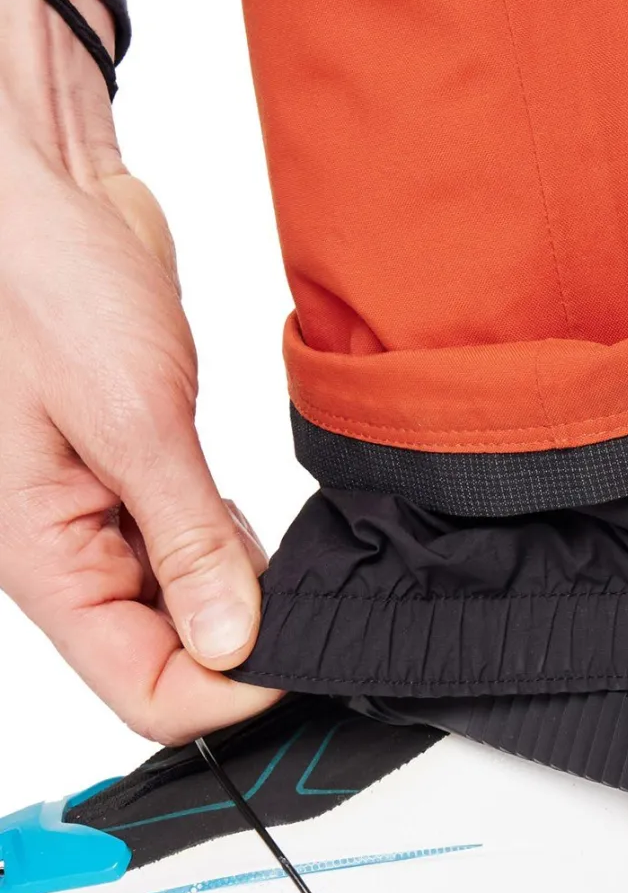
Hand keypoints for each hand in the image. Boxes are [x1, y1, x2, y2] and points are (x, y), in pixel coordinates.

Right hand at [0, 0, 279, 744]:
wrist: (42, 200)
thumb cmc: (43, 284)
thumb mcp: (129, 416)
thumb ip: (185, 539)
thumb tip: (232, 642)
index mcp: (45, 558)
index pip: (141, 686)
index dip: (228, 692)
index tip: (302, 659)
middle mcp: (72, 551)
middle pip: (166, 655)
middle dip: (245, 648)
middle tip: (319, 610)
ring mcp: (106, 516)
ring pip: (186, 605)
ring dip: (246, 595)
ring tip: (302, 566)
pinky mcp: (142, 476)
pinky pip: (194, 546)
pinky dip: (236, 548)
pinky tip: (264, 527)